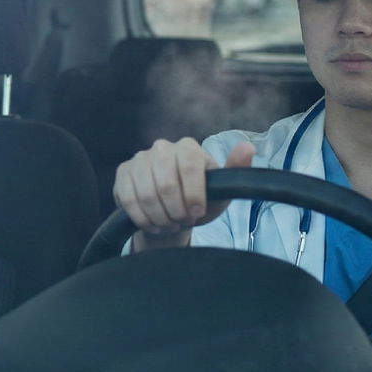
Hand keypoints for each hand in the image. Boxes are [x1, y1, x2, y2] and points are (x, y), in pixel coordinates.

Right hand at [114, 138, 254, 249]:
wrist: (172, 211)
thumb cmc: (199, 200)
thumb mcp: (221, 190)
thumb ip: (236, 170)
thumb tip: (248, 147)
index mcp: (189, 148)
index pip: (190, 167)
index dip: (193, 194)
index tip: (197, 213)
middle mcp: (162, 147)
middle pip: (166, 183)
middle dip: (175, 211)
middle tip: (182, 221)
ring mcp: (140, 159)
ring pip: (146, 194)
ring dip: (159, 217)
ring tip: (169, 224)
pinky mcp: (123, 172)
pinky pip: (128, 199)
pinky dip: (142, 218)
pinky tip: (152, 224)